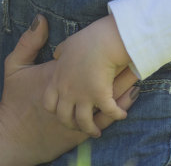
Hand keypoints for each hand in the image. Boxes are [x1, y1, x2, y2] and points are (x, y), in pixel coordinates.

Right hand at [0, 16, 136, 162]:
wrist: (11, 135)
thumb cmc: (14, 101)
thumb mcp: (15, 67)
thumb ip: (28, 42)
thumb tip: (40, 18)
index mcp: (60, 75)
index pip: (90, 60)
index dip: (107, 52)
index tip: (120, 42)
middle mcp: (71, 92)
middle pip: (103, 78)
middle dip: (121, 70)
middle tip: (137, 60)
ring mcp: (77, 112)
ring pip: (106, 101)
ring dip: (123, 93)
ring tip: (137, 82)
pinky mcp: (79, 131)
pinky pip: (104, 120)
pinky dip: (116, 114)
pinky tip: (124, 110)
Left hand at [45, 17, 130, 135]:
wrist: (102, 39)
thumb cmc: (86, 39)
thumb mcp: (66, 44)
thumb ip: (60, 52)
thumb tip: (57, 55)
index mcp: (58, 80)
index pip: (49, 103)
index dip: (55, 110)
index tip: (63, 110)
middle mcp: (68, 91)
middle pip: (64, 117)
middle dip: (71, 125)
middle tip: (79, 126)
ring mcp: (83, 96)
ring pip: (83, 122)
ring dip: (91, 129)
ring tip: (97, 132)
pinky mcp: (100, 96)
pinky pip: (109, 113)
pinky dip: (117, 115)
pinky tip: (122, 115)